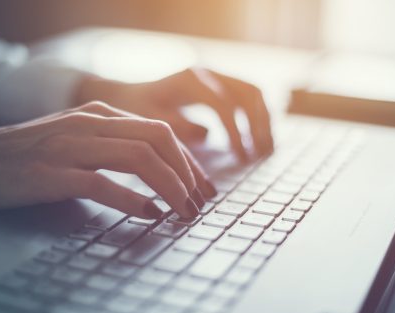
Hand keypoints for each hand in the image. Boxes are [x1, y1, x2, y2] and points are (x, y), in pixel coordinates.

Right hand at [0, 102, 216, 217]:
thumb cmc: (30, 152)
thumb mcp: (78, 136)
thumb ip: (114, 144)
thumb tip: (157, 167)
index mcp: (101, 115)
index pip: (160, 132)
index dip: (188, 162)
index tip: (201, 188)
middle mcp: (90, 124)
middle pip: (158, 140)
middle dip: (188, 174)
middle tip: (199, 203)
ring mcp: (71, 146)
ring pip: (138, 158)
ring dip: (170, 187)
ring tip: (183, 212)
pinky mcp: (52, 173)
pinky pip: (102, 183)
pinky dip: (132, 200)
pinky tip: (149, 213)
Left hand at [77, 68, 273, 159]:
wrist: (128, 96)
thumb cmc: (136, 111)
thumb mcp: (150, 121)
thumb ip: (177, 128)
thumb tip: (207, 135)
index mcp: (190, 80)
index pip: (223, 104)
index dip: (236, 132)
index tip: (242, 158)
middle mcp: (207, 73)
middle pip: (247, 94)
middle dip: (259, 125)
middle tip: (262, 155)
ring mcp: (215, 77)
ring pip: (253, 94)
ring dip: (263, 121)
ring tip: (266, 151)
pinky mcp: (219, 86)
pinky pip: (247, 98)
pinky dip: (257, 118)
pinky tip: (259, 141)